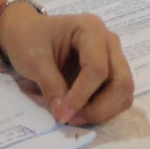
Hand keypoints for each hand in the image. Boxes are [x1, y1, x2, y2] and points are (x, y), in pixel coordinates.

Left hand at [0, 4, 133, 126]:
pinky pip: (117, 97)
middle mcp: (109, 41)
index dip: (82, 96)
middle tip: (71, 119)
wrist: (26, 33)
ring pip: (123, 92)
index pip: (98, 68)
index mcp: (91, 29)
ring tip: (74, 116)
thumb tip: (65, 115)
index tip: (62, 114)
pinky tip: (81, 110)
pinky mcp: (111, 72)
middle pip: (121, 82)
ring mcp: (113, 57)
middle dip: (99, 108)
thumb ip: (51, 86)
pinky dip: (103, 109)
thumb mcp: (33, 60)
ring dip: (103, 111)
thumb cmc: (28, 40)